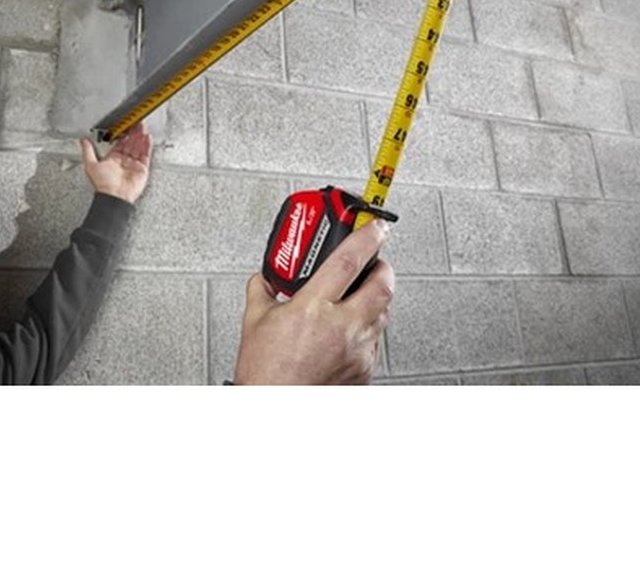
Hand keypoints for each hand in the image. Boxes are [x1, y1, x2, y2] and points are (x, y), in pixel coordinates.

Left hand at [79, 122, 153, 204]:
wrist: (114, 195)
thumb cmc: (103, 184)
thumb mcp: (91, 164)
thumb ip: (87, 151)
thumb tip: (83, 141)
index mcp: (112, 160)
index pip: (120, 144)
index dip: (123, 134)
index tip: (125, 126)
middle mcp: (123, 162)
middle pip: (130, 144)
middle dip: (133, 133)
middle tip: (136, 123)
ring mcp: (133, 165)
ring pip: (138, 147)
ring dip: (140, 137)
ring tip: (142, 127)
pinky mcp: (142, 169)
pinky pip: (146, 155)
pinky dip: (147, 146)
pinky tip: (147, 138)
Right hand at [232, 219, 393, 384]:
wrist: (273, 412)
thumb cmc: (265, 376)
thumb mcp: (255, 323)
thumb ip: (262, 292)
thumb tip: (265, 279)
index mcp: (313, 309)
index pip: (350, 261)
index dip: (367, 238)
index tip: (374, 227)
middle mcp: (342, 328)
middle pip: (382, 286)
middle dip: (384, 267)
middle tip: (376, 259)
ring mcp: (357, 352)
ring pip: (383, 313)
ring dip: (377, 298)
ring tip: (363, 292)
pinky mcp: (363, 371)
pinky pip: (375, 341)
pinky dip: (368, 328)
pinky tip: (353, 328)